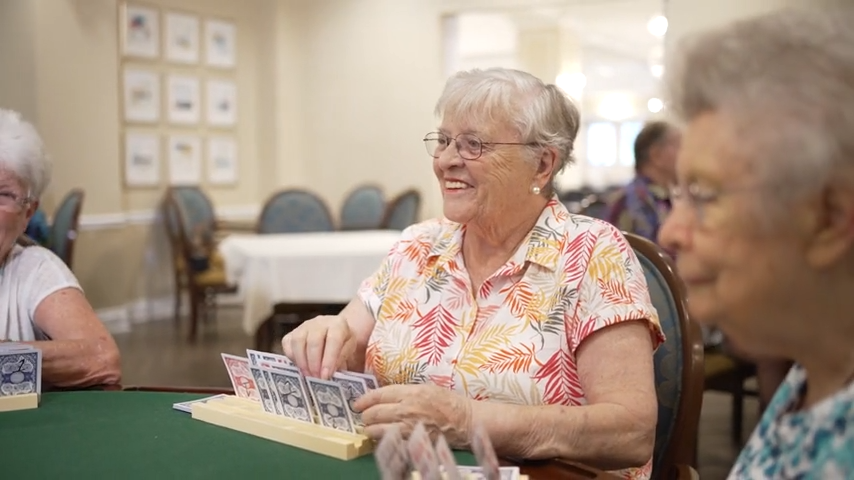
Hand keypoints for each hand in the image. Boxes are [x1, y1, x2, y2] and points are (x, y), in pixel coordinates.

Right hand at [281, 315, 354, 378]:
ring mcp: (304, 326)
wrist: (333, 334)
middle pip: (313, 341)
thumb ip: (340, 360)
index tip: (326, 376)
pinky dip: (292, 358)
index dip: (329, 359)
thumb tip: (327, 372)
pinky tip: (301, 368)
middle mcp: (320, 322)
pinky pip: (287, 344)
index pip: (333, 340)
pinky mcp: (292, 333)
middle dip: (314, 363)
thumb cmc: (343, 344)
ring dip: (302, 362)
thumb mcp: (348, 351)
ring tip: (308, 376)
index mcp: (338, 324)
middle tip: (316, 378)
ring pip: (298, 341)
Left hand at [354, 384, 472, 446]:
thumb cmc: (447, 402)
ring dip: (370, 430)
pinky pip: (390, 443)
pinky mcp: (412, 443)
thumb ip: (404, 392)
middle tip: (363, 417)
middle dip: (365, 416)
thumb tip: (384, 397)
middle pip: (373, 414)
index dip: (364, 400)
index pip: (378, 395)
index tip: (358, 403)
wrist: (465, 421)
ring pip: (376, 430)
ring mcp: (408, 428)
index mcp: (410, 393)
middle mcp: (406, 410)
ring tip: (370, 428)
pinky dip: (383, 442)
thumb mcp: (425, 388)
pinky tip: (383, 439)